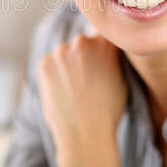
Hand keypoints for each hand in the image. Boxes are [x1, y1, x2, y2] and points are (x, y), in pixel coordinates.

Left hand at [38, 34, 126, 152]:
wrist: (85, 132)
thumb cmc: (108, 111)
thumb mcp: (121, 79)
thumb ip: (112, 59)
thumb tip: (105, 52)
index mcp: (106, 44)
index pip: (104, 34)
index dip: (101, 47)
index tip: (100, 59)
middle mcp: (83, 41)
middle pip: (82, 44)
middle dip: (84, 57)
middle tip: (87, 79)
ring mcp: (62, 51)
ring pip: (65, 54)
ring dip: (68, 65)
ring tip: (74, 89)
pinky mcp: (45, 63)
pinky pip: (51, 65)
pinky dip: (54, 75)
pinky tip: (62, 91)